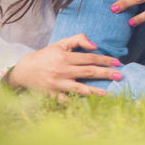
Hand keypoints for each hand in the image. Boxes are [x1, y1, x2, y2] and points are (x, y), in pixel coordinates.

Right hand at [4, 34, 120, 95]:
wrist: (24, 70)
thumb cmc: (46, 56)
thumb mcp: (61, 44)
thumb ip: (78, 40)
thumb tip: (95, 46)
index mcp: (65, 57)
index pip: (89, 58)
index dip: (104, 60)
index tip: (117, 62)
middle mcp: (62, 70)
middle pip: (88, 72)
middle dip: (105, 74)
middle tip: (120, 76)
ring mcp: (56, 84)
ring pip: (78, 88)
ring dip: (93, 91)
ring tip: (106, 93)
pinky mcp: (51, 95)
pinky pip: (65, 100)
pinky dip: (75, 102)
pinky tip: (87, 104)